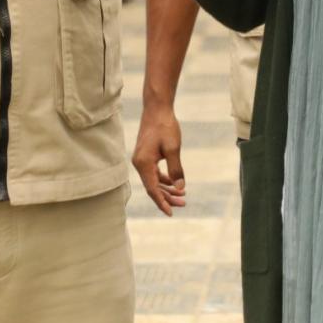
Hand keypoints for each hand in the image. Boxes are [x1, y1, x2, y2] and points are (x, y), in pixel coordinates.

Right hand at [131, 100, 186, 215]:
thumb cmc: (165, 127)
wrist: (157, 109)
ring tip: (182, 196)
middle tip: (183, 203)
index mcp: (143, 163)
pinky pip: (154, 173)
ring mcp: (141, 160)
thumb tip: (179, 188)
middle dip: (167, 197)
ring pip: (154, 181)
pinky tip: (174, 183)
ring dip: (167, 189)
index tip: (171, 213)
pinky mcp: (146, 155)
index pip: (152, 189)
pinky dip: (164, 179)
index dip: (162, 202)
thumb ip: (176, 170)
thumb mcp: (173, 148)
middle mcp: (139, 163)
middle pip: (153, 187)